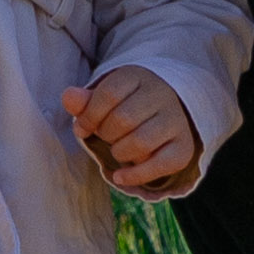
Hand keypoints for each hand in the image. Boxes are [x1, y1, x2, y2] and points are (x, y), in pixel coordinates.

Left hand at [69, 65, 205, 197]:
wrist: (167, 109)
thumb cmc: (126, 104)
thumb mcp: (104, 98)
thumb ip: (85, 101)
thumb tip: (68, 97)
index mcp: (138, 77)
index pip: (108, 94)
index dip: (89, 116)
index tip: (82, 128)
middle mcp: (162, 95)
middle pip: (123, 119)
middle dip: (105, 134)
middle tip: (105, 136)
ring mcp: (176, 120)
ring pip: (141, 142)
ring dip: (119, 152)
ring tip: (117, 150)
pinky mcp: (184, 146)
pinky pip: (161, 164)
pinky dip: (136, 175)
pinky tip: (119, 177)